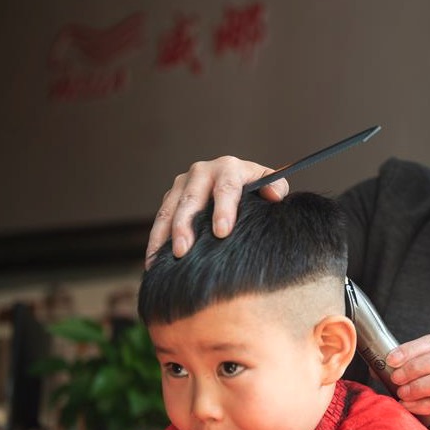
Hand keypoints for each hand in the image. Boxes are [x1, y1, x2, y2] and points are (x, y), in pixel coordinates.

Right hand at [145, 156, 289, 266]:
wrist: (240, 183)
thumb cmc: (258, 190)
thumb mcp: (271, 185)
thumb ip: (276, 188)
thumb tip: (274, 195)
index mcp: (229, 167)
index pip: (226, 188)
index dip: (223, 210)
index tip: (222, 232)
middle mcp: (202, 171)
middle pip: (191, 199)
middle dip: (185, 225)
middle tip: (184, 251)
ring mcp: (183, 184)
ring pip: (169, 209)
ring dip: (164, 235)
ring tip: (163, 260)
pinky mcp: (171, 197)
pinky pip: (159, 219)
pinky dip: (155, 240)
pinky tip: (153, 262)